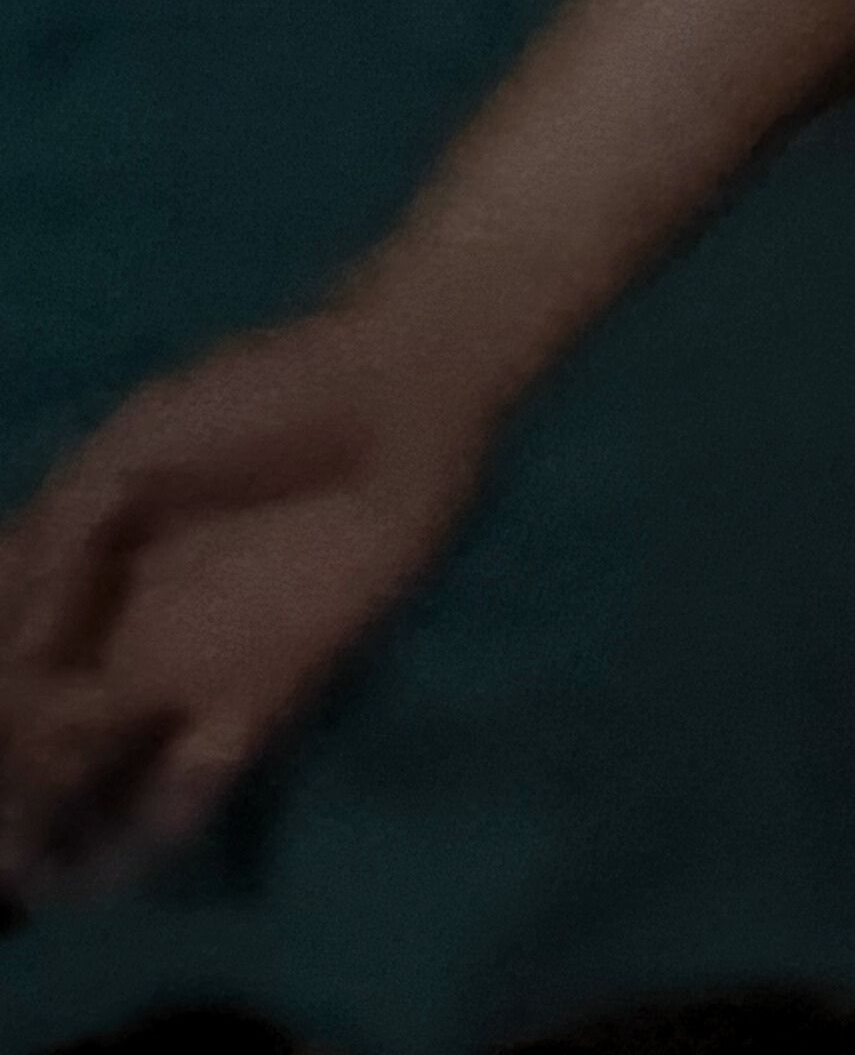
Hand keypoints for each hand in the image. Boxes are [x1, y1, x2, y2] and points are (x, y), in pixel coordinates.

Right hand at [0, 299, 501, 897]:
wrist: (394, 398)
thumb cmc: (263, 398)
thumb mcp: (135, 443)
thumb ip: (62, 540)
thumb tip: (29, 656)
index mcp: (76, 561)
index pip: (2, 649)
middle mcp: (117, 628)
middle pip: (36, 727)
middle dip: (8, 779)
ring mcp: (185, 669)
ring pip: (98, 772)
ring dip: (55, 826)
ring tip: (24, 877)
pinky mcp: (260, 694)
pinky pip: (194, 784)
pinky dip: (151, 830)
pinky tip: (109, 867)